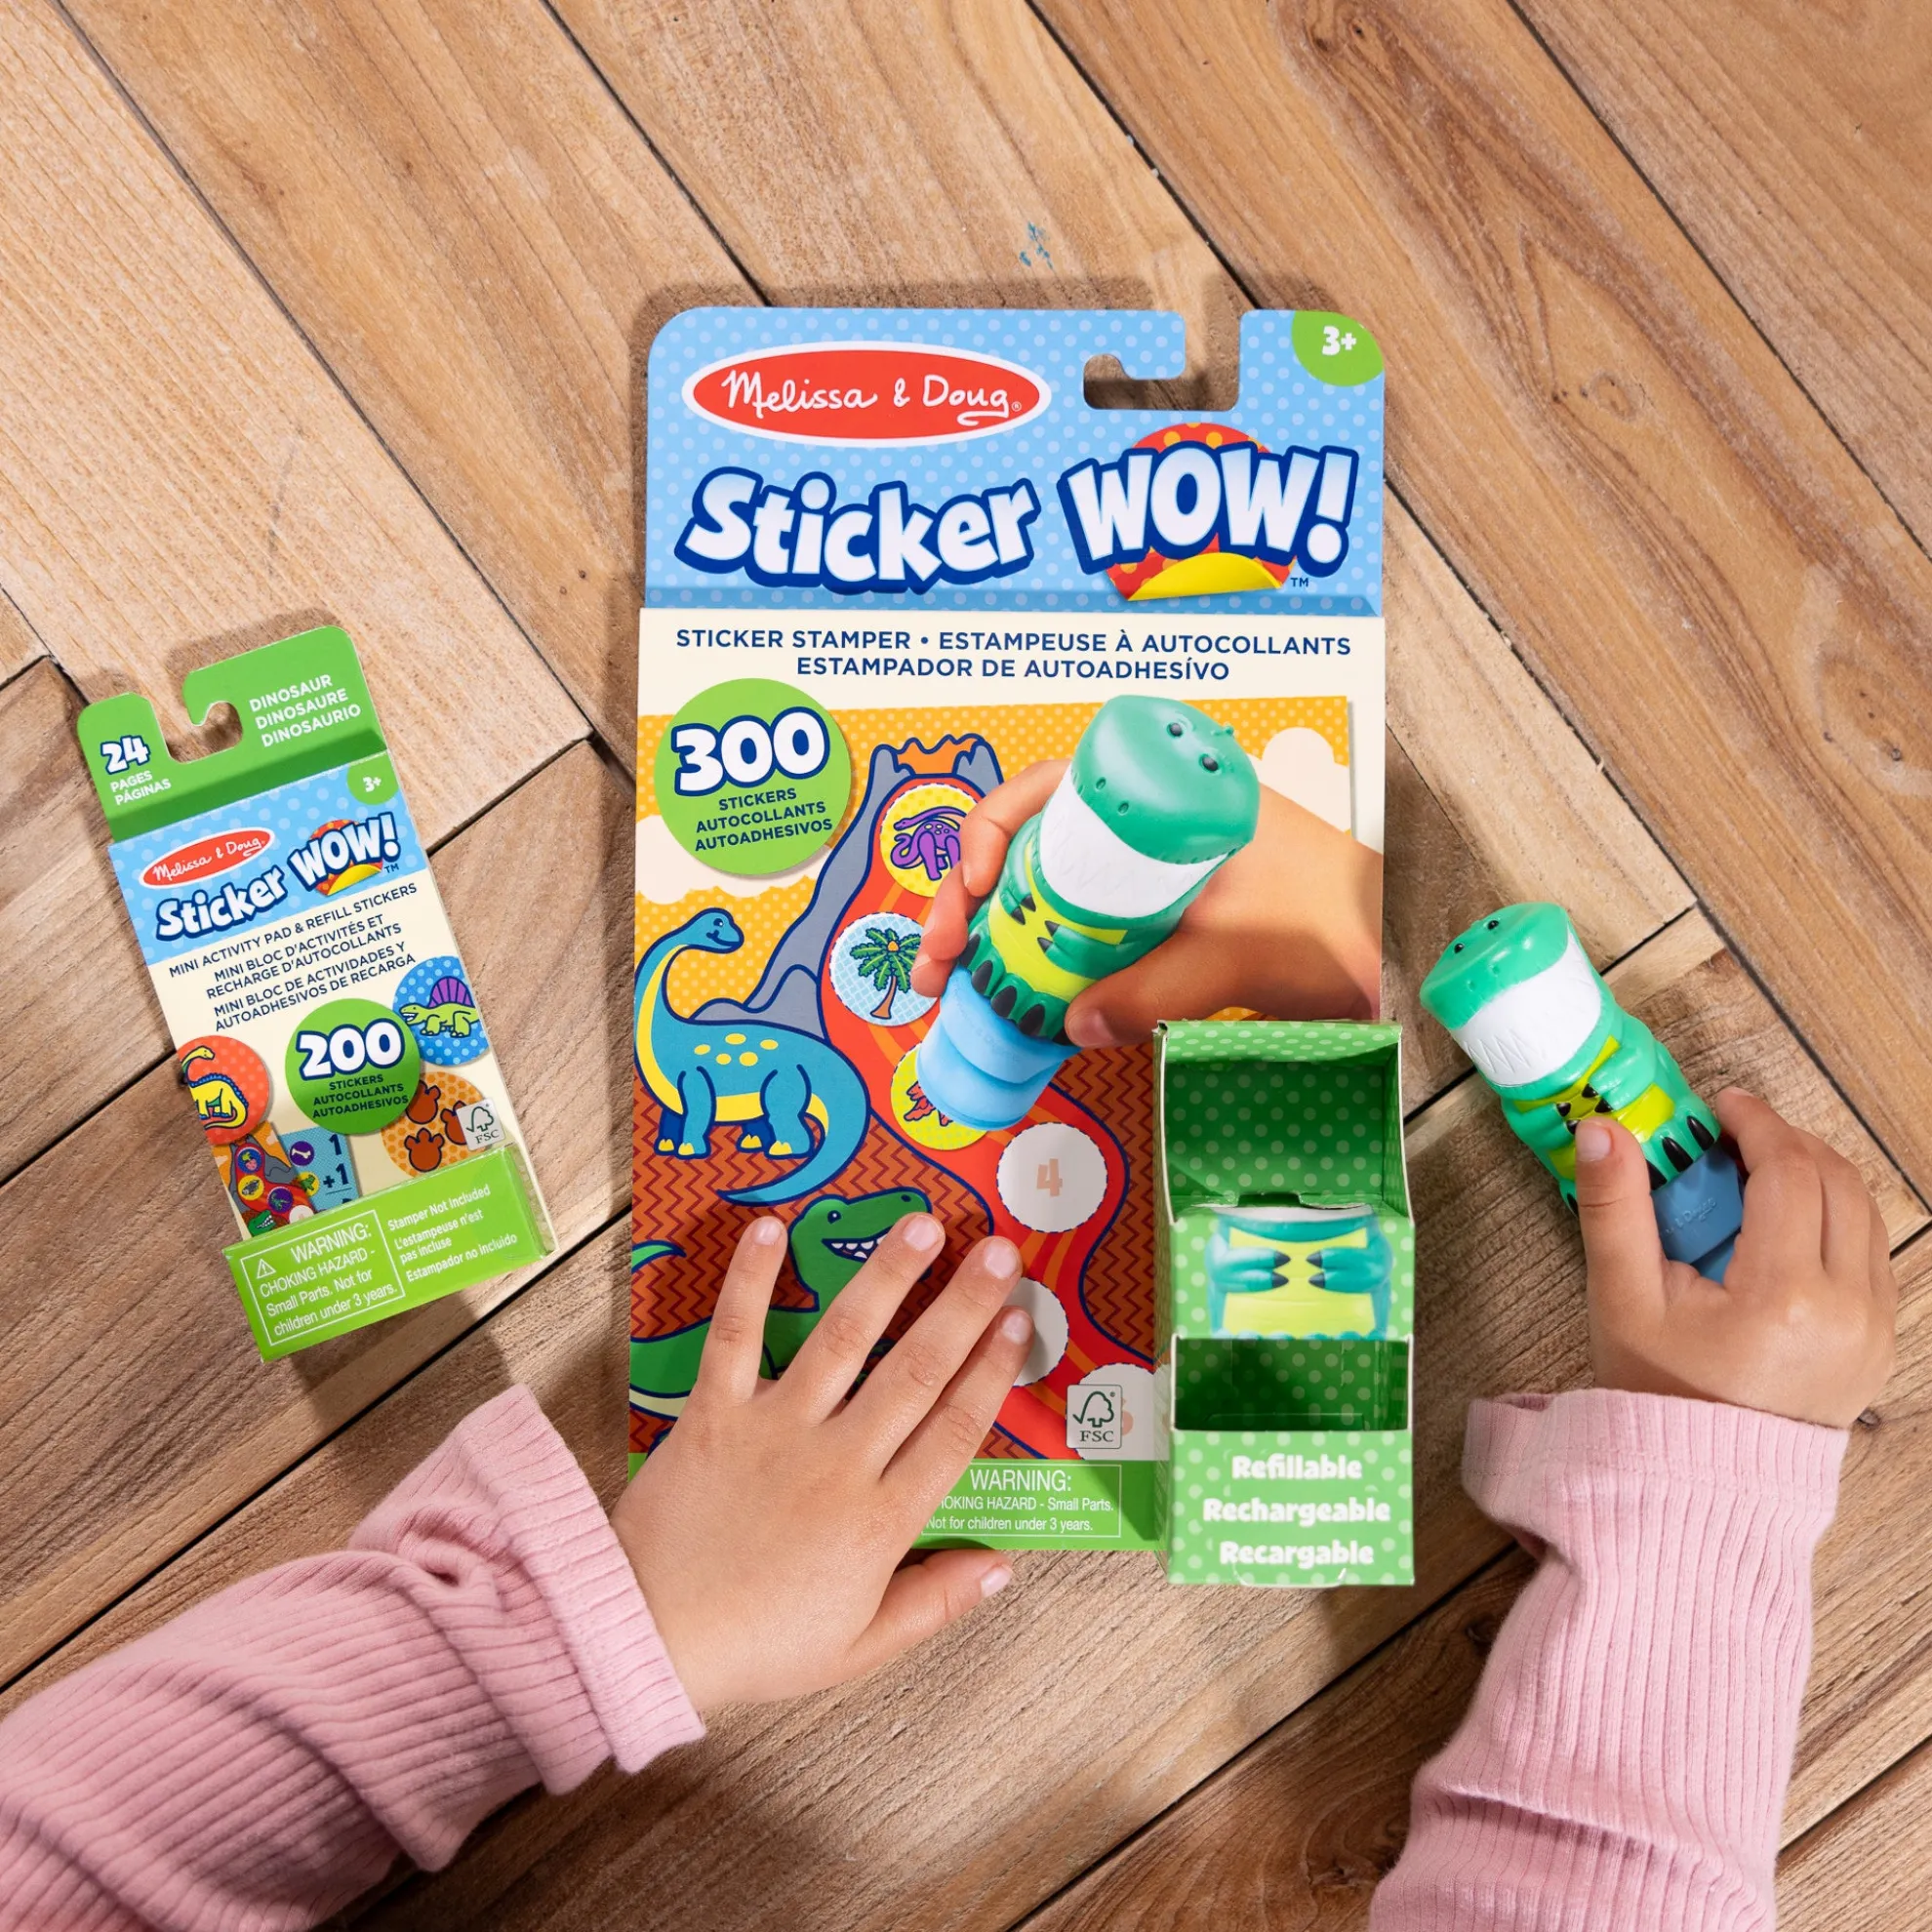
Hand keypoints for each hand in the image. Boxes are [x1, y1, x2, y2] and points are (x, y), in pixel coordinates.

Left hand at [612, 1213, 1031, 1710]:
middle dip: (964, 1305)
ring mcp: (775, 1429)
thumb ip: (936, 1601)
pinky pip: (735, 1335)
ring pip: (844, 1340)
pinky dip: (750, 1280)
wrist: (646, 1640)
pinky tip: (772, 1228)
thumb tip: (1005, 1565)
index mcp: (880, 1521)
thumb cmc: (757, 1644)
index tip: (1021, 1321)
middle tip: (1000, 1251)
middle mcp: (838, 1462)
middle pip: (918, 1371)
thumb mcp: (860, 1647)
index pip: (955, 1431)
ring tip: (921, 1225)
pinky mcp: (713, 1413)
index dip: (994, 1372)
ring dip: (887, 1277)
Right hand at [910, 760, 1381, 1043]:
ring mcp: (1141, 872)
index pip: (1047, 785)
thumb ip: (1158, 991)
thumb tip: (1073, 1025)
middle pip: (1027, 842)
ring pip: (1043, 890)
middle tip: (938, 960)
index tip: (973, 890)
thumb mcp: (1242, 955)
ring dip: (994, 934)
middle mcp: (1142, 822)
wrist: (1399, 952)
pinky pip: (1075, 930)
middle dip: (968, 898)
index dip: (990, 832)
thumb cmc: (1340, 923)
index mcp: (1164, 790)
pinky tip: (1015, 999)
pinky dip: (1039, 959)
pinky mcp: (1149, 919)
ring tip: (954, 983)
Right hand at [1575, 1089, 1895, 1427]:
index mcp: (1783, 1295)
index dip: (1756, 1124)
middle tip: (1734, 1134)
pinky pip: (1870, 1255)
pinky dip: (1834, 1218)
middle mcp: (1846, 1309)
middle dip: (1786, 1142)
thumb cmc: (1659, 1393)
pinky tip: (1785, 1222)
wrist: (1702, 1481)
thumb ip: (1615, 1208)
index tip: (1720, 1108)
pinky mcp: (1878, 1344)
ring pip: (1864, 1213)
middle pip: (1837, 1181)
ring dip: (1815, 1175)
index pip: (1790, 1172)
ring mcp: (1872, 1330)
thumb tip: (1604, 1131)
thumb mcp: (1622, 1298)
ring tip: (1759, 1171)